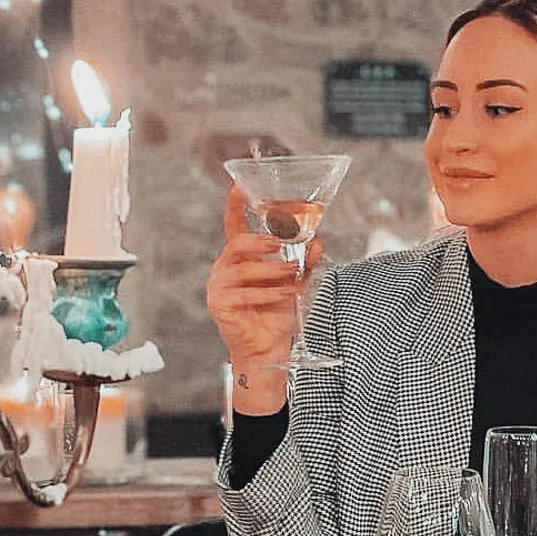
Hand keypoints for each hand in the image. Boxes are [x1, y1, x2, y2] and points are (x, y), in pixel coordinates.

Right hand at [206, 184, 322, 411]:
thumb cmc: (275, 315)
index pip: (233, 227)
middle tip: (281, 243)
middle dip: (261, 241)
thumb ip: (305, 263)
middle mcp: (225, 269)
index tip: (238, 185)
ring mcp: (219, 286)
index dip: (235, 206)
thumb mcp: (295, 284)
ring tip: (291, 276)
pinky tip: (284, 296)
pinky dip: (269, 293)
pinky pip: (245, 292)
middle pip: (238, 243)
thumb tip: (318, 241)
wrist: (267, 349)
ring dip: (272, 271)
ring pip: (244, 268)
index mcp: (240, 259)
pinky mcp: (219, 304)